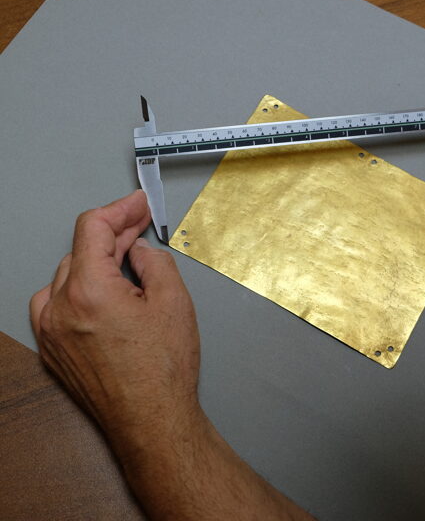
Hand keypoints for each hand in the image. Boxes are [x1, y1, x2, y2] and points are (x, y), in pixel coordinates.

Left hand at [29, 191, 312, 519]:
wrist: (152, 420)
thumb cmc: (163, 371)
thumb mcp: (173, 301)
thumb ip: (153, 261)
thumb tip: (138, 249)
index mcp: (89, 291)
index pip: (93, 227)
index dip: (120, 208)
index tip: (137, 204)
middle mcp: (60, 309)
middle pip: (81, 250)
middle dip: (114, 236)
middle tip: (141, 229)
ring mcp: (51, 332)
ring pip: (67, 274)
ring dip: (95, 261)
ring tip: (127, 262)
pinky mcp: (52, 349)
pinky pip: (57, 302)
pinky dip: (80, 287)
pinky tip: (105, 291)